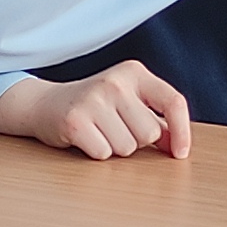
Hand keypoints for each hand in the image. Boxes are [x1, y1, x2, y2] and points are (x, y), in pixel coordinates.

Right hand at [0, 62, 193, 160]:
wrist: (44, 104)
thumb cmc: (95, 107)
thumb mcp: (128, 103)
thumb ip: (156, 121)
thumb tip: (179, 147)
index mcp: (135, 72)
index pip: (173, 102)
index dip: (182, 131)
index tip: (180, 154)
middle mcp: (116, 81)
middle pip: (149, 134)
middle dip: (136, 140)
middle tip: (114, 128)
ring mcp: (94, 99)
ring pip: (127, 148)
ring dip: (115, 148)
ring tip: (99, 132)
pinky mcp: (75, 120)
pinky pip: (104, 153)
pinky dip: (97, 153)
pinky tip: (86, 138)